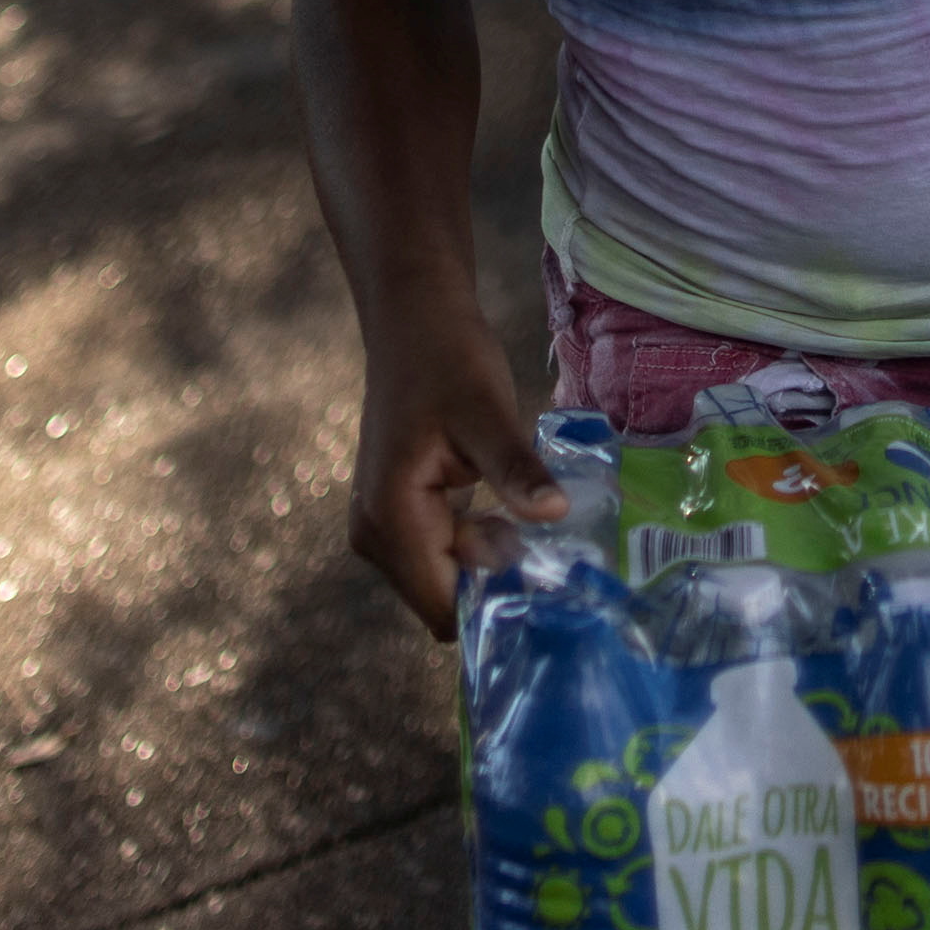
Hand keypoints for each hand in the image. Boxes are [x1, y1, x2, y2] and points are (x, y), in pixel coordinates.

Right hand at [351, 328, 566, 635]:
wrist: (416, 322)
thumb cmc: (449, 361)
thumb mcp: (489, 413)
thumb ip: (515, 470)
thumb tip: (555, 514)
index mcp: (391, 519)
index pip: (443, 607)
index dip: (496, 605)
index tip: (549, 586)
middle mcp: (374, 535)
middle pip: (444, 600)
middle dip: (495, 586)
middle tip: (550, 549)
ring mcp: (381, 528)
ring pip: (444, 581)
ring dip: (489, 565)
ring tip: (531, 523)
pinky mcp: (396, 516)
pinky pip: (440, 556)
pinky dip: (477, 547)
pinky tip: (510, 516)